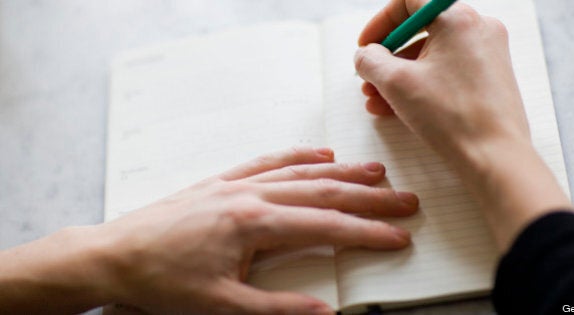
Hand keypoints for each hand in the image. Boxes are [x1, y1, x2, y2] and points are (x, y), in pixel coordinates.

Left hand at [97, 147, 417, 314]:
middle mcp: (249, 195)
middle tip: (404, 200)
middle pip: (323, 191)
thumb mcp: (221, 306)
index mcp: (252, 224)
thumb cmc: (161, 280)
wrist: (116, 255)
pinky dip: (298, 155)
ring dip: (342, 171)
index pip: (326, 226)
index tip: (398, 236)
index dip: (367, 232)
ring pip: (301, 171)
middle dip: (369, 196)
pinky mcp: (223, 181)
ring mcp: (236, 183)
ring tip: (375, 171)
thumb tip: (323, 311)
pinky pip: (268, 160)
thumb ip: (277, 308)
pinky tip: (318, 153)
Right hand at [355, 1, 571, 251]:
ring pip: (432, 57)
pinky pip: (447, 74)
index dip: (380, 23)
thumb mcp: (396, 83)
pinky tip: (399, 110)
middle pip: (420, 32)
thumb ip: (370, 60)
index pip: (409, 2)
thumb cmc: (451, 117)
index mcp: (458, 18)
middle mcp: (478, 29)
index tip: (366, 46)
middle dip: (388, 59)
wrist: (494, 157)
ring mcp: (488, 54)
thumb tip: (365, 55)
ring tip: (377, 103)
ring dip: (400, 78)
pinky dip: (422, 86)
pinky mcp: (490, 79)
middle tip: (368, 80)